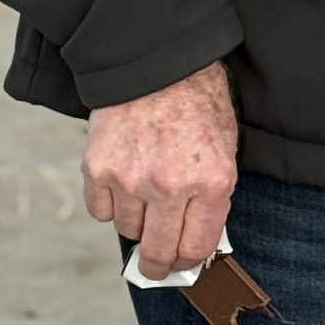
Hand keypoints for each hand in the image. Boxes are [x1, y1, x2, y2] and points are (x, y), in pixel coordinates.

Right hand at [81, 61, 237, 279]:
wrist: (158, 58)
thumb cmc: (199, 100)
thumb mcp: (225, 144)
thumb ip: (213, 195)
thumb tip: (197, 240)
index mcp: (212, 182)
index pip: (197, 249)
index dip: (190, 261)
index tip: (183, 262)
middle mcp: (171, 187)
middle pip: (159, 254)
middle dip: (159, 265)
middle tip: (156, 265)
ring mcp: (132, 180)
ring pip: (129, 232)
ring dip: (138, 221)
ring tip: (145, 194)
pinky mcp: (99, 169)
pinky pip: (102, 211)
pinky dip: (111, 203)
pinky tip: (123, 181)